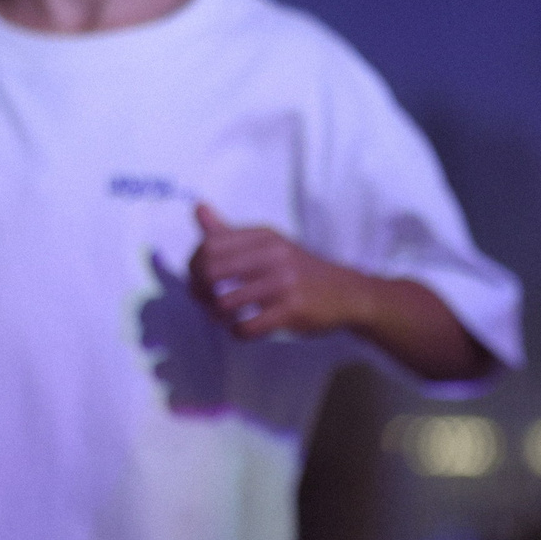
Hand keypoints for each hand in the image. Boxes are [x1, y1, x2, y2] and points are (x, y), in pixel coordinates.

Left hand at [190, 203, 361, 339]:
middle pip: (211, 272)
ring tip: (223, 318)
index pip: (209, 246)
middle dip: (199, 291)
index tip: (198, 280)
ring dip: (216, 316)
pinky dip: (237, 332)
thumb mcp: (268, 244)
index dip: (193, 267)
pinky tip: (241, 329)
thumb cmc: (299, 270)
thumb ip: (229, 232)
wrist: (347, 293)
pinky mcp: (292, 310)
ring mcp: (284, 282)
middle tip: (204, 302)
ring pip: (225, 302)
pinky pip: (247, 326)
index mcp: (263, 236)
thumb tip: (197, 207)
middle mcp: (273, 255)